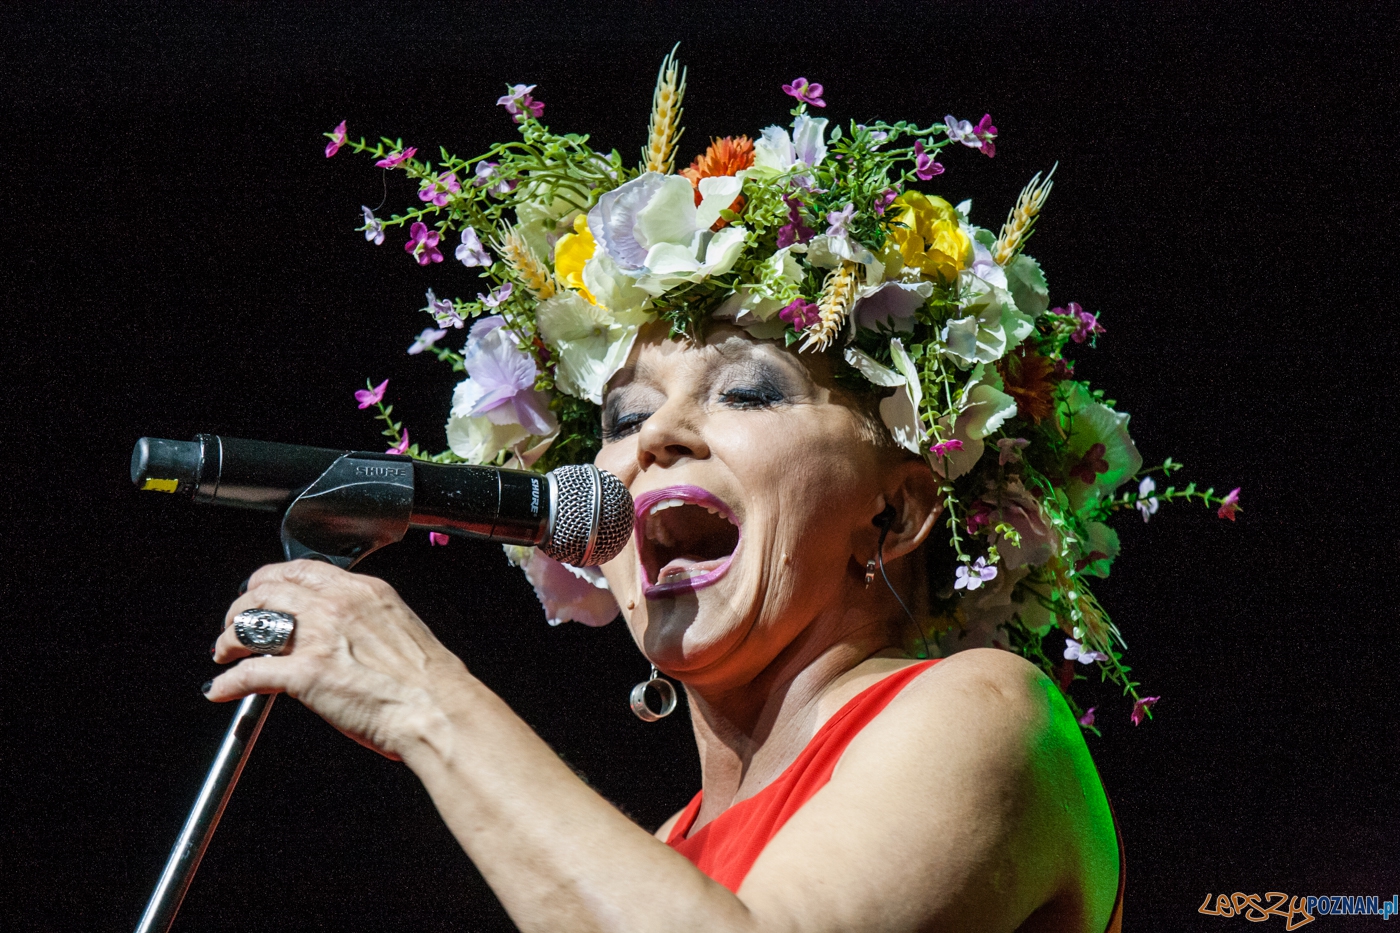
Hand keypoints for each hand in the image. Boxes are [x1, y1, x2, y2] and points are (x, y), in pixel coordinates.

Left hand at [210, 559, 467, 760]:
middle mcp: (337, 606)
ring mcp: (319, 638)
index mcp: (363, 591)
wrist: (438, 711)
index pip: (301, 569)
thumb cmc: (429, 682)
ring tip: (224, 653)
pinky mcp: (305, 675)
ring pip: (252, 624)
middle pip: (268, 591)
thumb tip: (342, 635)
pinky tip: (220, 689)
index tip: (261, 592)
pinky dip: (228, 682)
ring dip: (229, 639)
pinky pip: (250, 673)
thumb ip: (366, 622)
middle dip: (242, 607)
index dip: (270, 580)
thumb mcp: (399, 630)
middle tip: (234, 625)